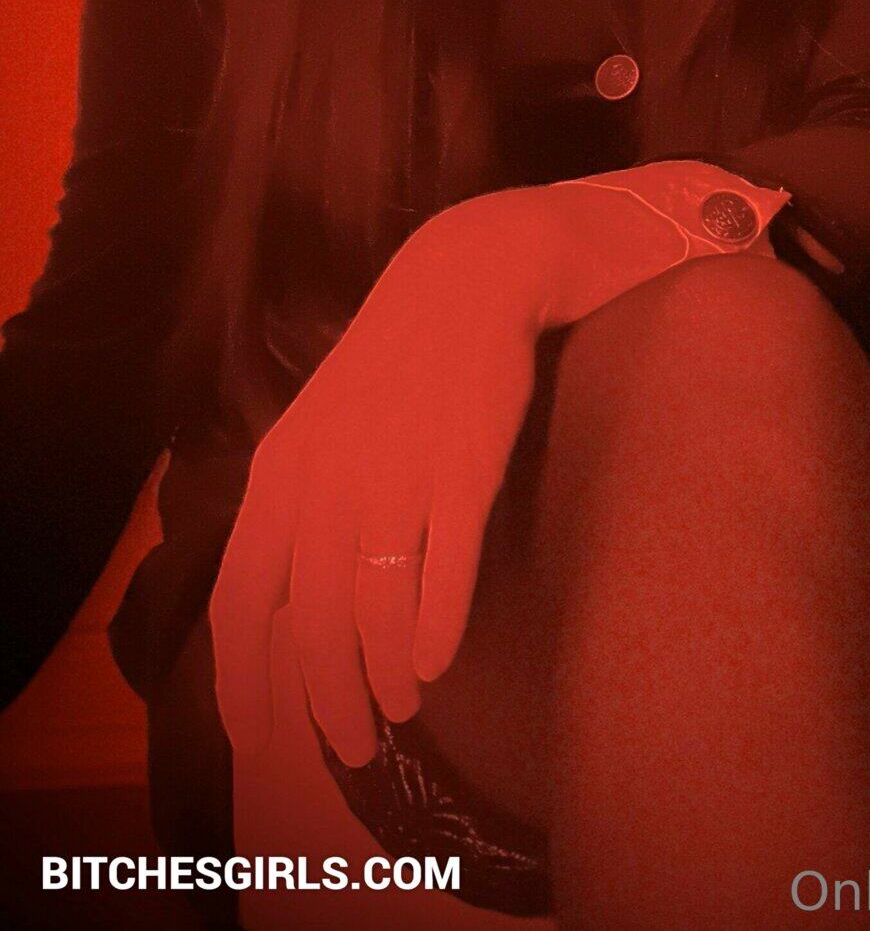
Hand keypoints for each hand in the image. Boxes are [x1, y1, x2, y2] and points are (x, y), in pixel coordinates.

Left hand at [209, 194, 546, 766]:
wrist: (465, 283)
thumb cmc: (393, 368)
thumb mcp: (319, 432)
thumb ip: (299, 514)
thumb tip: (288, 615)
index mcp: (281, 476)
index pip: (242, 604)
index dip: (245, 684)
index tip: (261, 743)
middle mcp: (327, 482)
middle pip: (312, 625)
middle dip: (326, 702)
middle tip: (352, 748)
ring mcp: (395, 475)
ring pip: (376, 609)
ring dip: (385, 677)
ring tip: (401, 708)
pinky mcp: (462, 468)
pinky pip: (442, 569)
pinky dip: (435, 627)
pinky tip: (437, 660)